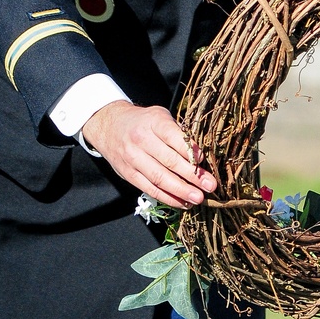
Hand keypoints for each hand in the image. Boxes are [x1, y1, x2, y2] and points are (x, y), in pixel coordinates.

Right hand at [82, 102, 216, 206]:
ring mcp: (133, 159)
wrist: (109, 126)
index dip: (190, 150)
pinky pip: (150, 189)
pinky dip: (167, 198)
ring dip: (181, 191)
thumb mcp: (160, 116)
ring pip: (160, 178)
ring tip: (198, 198)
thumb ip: (178, 132)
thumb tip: (201, 155)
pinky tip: (182, 202)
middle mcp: (142, 140)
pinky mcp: (128, 174)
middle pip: (170, 161)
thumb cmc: (143, 122)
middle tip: (210, 186)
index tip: (204, 160)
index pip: (174, 137)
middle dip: (192, 175)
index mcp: (153, 123)